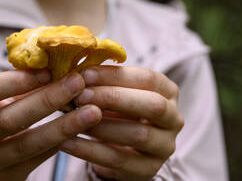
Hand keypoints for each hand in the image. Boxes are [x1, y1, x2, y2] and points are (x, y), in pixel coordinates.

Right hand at [0, 69, 102, 180]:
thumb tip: (62, 61)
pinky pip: (39, 159)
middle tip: (77, 83)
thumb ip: (24, 82)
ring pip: (27, 144)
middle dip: (46, 100)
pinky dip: (62, 142)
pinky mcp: (8, 177)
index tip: (48, 70)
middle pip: (8, 119)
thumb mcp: (0, 97)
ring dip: (63, 126)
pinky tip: (81, 129)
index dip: (14, 81)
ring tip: (92, 111)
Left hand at [60, 66, 183, 180]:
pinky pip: (118, 160)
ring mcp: (165, 146)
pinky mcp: (149, 170)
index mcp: (168, 91)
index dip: (116, 75)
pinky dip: (89, 150)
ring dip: (101, 125)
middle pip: (152, 105)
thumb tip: (76, 71)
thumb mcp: (116, 91)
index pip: (148, 78)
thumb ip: (103, 81)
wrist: (122, 147)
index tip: (86, 73)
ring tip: (73, 118)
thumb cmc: (117, 110)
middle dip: (114, 98)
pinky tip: (67, 141)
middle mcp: (174, 118)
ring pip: (137, 134)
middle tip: (81, 96)